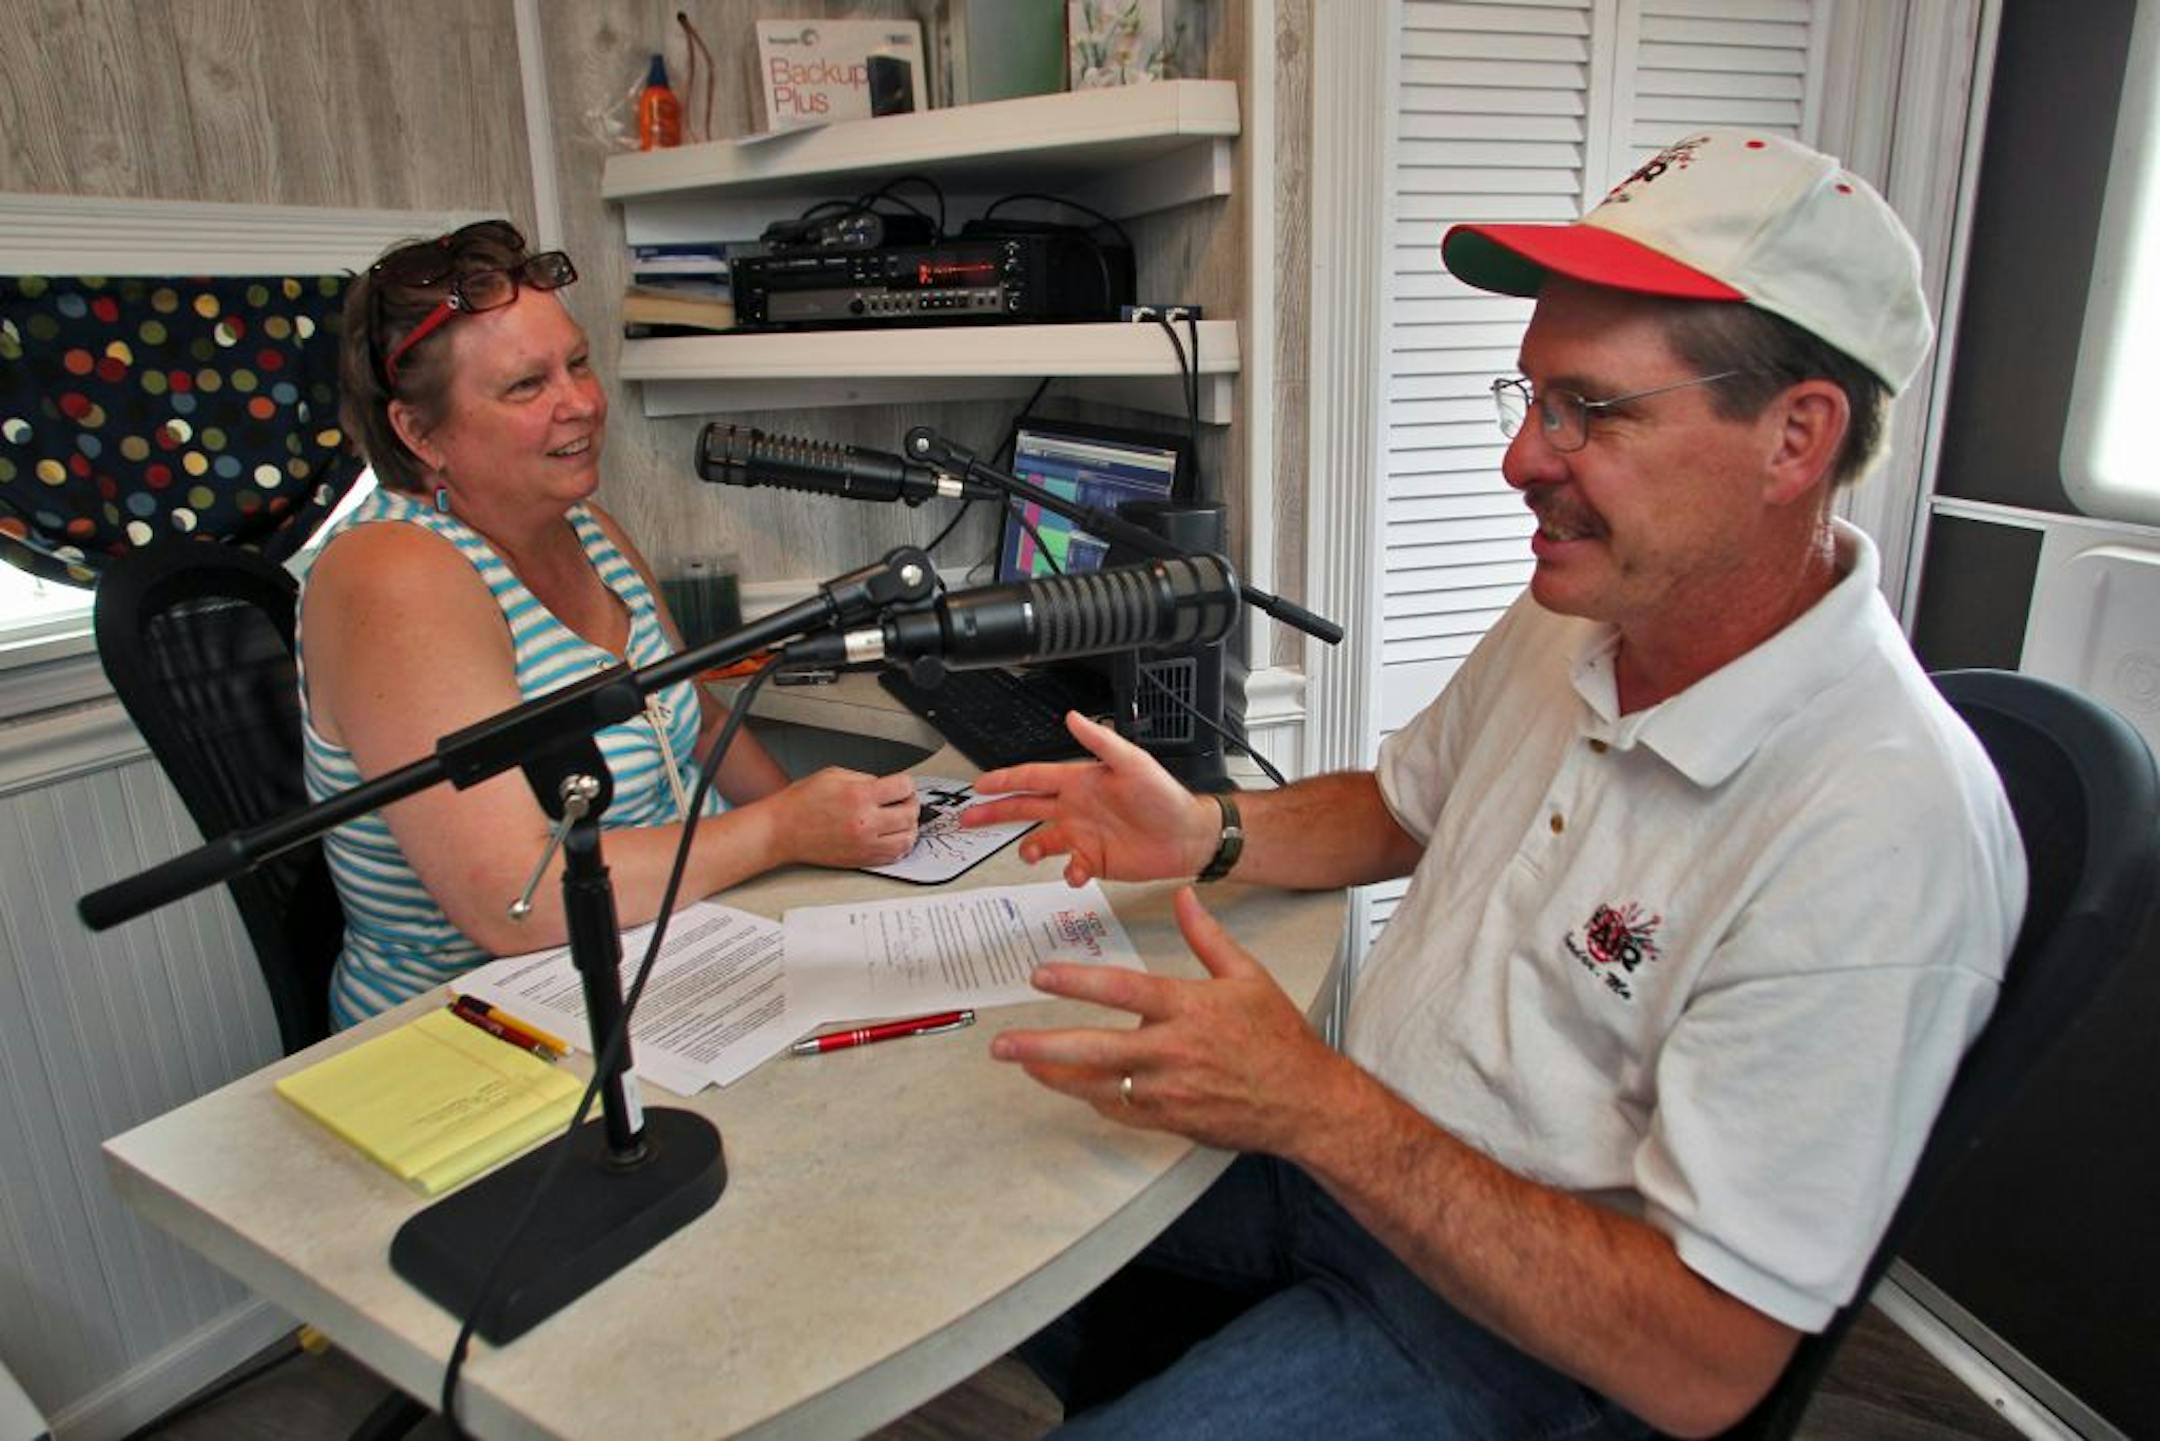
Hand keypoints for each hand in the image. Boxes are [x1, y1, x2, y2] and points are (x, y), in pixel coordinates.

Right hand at [770, 767, 918, 866]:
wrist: (782, 831)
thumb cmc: (801, 803)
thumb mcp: (834, 775)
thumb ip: (865, 779)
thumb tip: (887, 787)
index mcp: (859, 796)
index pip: (904, 787)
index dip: (905, 784)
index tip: (901, 786)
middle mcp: (865, 822)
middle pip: (910, 814)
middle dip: (910, 804)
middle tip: (903, 801)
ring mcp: (864, 844)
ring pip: (908, 838)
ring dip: (909, 827)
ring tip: (900, 820)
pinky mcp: (861, 859)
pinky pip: (894, 856)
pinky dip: (900, 845)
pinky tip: (892, 836)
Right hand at [962, 712, 1218, 885]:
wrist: (1188, 835)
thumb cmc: (1165, 797)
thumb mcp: (1133, 763)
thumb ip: (1101, 741)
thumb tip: (1074, 717)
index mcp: (1080, 781)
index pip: (1032, 778)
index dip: (1005, 780)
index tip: (980, 786)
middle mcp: (1076, 807)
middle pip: (1025, 808)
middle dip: (995, 813)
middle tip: (969, 819)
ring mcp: (1083, 835)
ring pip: (1041, 841)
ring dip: (1028, 848)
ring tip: (1026, 854)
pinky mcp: (1095, 861)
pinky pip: (1069, 868)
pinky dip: (1066, 873)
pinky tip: (1074, 872)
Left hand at [989, 887, 1352, 1154]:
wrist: (1304, 1102)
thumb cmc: (1279, 1040)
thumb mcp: (1247, 976)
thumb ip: (1207, 936)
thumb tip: (1184, 897)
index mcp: (1189, 1009)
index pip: (1121, 990)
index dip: (1076, 982)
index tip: (1041, 976)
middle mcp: (1173, 1051)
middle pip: (1094, 1048)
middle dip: (1042, 1047)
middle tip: (1004, 1044)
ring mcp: (1169, 1091)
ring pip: (1098, 1085)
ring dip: (1056, 1076)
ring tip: (1025, 1064)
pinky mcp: (1170, 1120)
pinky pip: (1120, 1110)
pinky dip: (1093, 1097)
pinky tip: (1073, 1086)